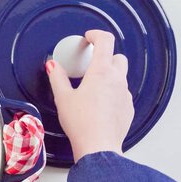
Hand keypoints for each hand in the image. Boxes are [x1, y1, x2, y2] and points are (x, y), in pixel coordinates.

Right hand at [46, 30, 134, 162]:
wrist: (98, 146)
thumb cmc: (81, 123)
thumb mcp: (63, 98)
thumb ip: (57, 77)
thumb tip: (52, 65)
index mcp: (101, 72)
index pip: (105, 41)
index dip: (96, 35)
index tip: (88, 38)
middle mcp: (117, 80)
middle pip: (117, 57)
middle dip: (105, 56)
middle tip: (89, 65)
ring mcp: (125, 94)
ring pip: (121, 76)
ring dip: (109, 76)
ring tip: (92, 88)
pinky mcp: (128, 108)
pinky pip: (122, 93)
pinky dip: (112, 93)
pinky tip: (99, 105)